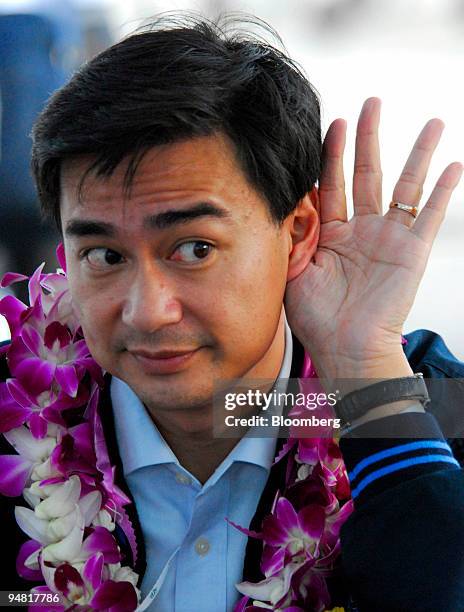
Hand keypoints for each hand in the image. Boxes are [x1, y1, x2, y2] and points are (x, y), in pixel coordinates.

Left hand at [285, 97, 462, 379]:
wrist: (345, 348)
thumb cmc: (316, 317)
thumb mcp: (293, 270)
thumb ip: (292, 235)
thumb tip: (286, 199)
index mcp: (331, 234)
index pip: (331, 184)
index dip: (331, 154)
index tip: (332, 123)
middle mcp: (361, 230)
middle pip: (366, 174)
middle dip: (368, 138)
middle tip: (371, 103)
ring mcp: (389, 238)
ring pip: (405, 186)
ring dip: (417, 153)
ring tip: (431, 122)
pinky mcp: (412, 251)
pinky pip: (430, 216)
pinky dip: (442, 191)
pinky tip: (453, 164)